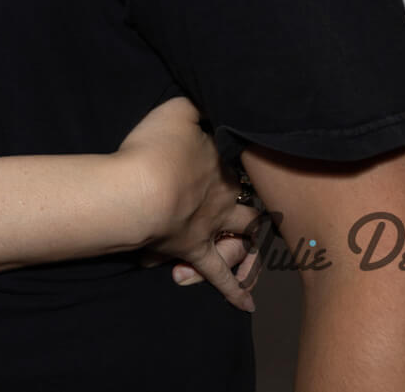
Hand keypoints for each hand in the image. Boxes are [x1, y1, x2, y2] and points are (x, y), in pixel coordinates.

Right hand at [117, 97, 261, 311]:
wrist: (139, 193)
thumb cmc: (155, 149)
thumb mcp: (174, 111)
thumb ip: (192, 106)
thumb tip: (206, 98)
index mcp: (222, 162)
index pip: (240, 157)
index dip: (245, 155)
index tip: (249, 151)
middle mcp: (225, 195)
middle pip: (251, 197)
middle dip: (258, 197)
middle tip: (265, 197)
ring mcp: (213, 226)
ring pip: (244, 234)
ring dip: (253, 239)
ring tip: (262, 245)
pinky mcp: (195, 251)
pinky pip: (219, 275)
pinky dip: (234, 290)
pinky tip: (248, 305)